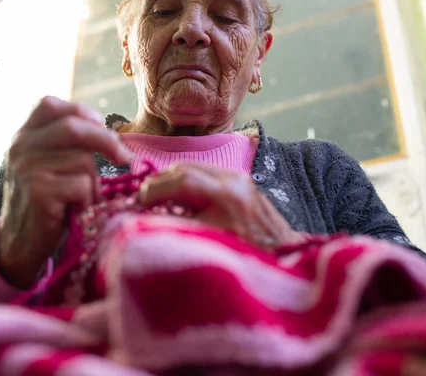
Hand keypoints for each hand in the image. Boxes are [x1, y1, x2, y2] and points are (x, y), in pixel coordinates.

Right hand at [0, 96, 132, 288]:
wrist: (21, 244)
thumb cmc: (47, 203)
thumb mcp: (49, 166)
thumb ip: (66, 146)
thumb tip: (111, 135)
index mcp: (23, 136)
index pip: (50, 104)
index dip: (80, 111)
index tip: (101, 125)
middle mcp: (20, 147)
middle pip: (73, 127)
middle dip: (106, 141)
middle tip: (124, 159)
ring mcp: (26, 168)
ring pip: (82, 161)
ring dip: (92, 184)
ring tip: (80, 200)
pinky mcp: (38, 192)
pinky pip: (81, 186)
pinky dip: (86, 201)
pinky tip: (74, 212)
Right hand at [138, 163, 303, 247]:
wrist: (286, 256)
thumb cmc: (249, 258)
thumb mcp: (211, 246)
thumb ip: (180, 229)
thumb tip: (148, 221)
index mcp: (228, 198)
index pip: (182, 181)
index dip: (155, 189)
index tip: (139, 202)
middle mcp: (235, 182)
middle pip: (187, 168)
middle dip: (160, 181)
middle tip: (144, 198)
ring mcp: (240, 179)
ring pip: (196, 167)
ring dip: (172, 179)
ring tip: (158, 196)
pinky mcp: (242, 181)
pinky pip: (207, 173)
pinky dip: (188, 181)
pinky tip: (180, 197)